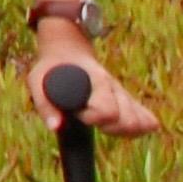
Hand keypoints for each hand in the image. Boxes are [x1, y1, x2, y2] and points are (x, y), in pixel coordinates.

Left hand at [26, 36, 160, 138]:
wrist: (67, 50)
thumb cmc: (50, 68)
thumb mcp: (37, 81)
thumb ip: (45, 105)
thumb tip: (56, 128)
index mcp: (97, 80)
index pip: (107, 111)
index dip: (92, 118)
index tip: (78, 114)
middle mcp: (114, 86)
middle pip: (128, 120)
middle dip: (111, 129)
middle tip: (93, 122)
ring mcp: (121, 92)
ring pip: (139, 121)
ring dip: (125, 131)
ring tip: (105, 127)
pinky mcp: (126, 98)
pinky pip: (144, 116)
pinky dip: (144, 126)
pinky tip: (141, 129)